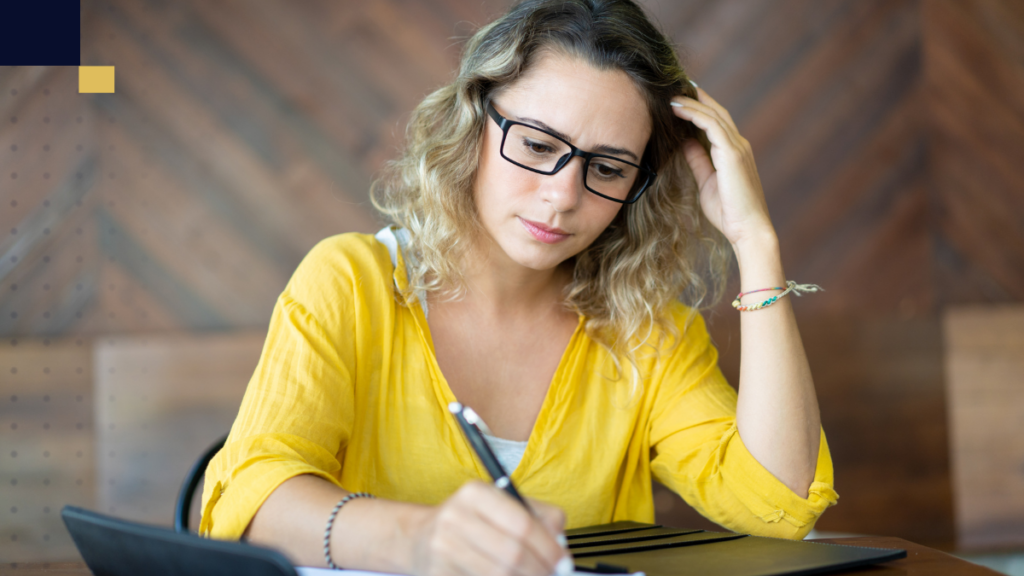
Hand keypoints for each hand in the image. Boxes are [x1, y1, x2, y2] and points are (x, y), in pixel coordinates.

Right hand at [409, 481, 570, 575]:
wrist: (419, 538)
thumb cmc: (468, 522)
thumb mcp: (499, 505)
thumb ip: (536, 516)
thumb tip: (560, 545)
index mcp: (475, 493)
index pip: (523, 523)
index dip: (549, 548)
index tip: (563, 562)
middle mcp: (455, 517)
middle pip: (513, 554)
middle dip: (540, 571)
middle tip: (552, 575)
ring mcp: (443, 548)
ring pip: (499, 575)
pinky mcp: (438, 574)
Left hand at [670, 87, 775, 249]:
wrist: (747, 230)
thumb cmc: (729, 212)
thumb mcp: (706, 182)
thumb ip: (698, 160)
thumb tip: (685, 142)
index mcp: (733, 152)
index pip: (716, 121)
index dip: (699, 107)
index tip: (679, 98)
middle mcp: (738, 145)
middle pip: (716, 112)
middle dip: (696, 97)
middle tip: (675, 85)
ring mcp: (737, 147)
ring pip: (713, 115)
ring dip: (691, 102)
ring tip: (671, 94)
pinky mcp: (732, 154)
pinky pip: (712, 125)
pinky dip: (694, 114)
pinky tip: (678, 109)